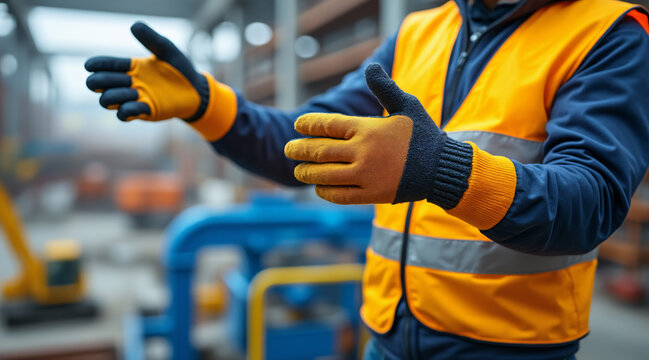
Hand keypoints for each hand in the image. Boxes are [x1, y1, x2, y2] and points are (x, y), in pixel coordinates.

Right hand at [84, 22, 208, 121]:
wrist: (196, 90)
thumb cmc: (180, 69)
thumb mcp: (168, 51)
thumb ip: (151, 39)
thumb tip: (133, 25)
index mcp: (131, 66)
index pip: (106, 65)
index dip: (97, 65)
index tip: (90, 65)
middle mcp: (128, 82)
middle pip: (98, 84)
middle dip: (100, 81)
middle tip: (123, 78)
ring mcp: (134, 98)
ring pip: (106, 101)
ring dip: (115, 95)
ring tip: (134, 90)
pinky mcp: (143, 112)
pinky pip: (123, 114)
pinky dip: (126, 110)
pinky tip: (139, 103)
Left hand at [285, 64, 469, 204]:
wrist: (442, 168)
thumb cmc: (423, 135)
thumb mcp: (407, 105)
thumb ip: (385, 88)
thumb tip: (371, 66)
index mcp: (367, 128)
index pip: (327, 125)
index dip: (308, 125)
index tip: (298, 126)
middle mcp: (363, 152)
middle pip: (320, 151)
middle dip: (299, 150)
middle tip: (288, 149)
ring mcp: (366, 175)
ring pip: (325, 175)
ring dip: (307, 172)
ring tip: (298, 170)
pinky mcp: (371, 194)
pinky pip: (340, 195)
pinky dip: (325, 191)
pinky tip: (319, 187)